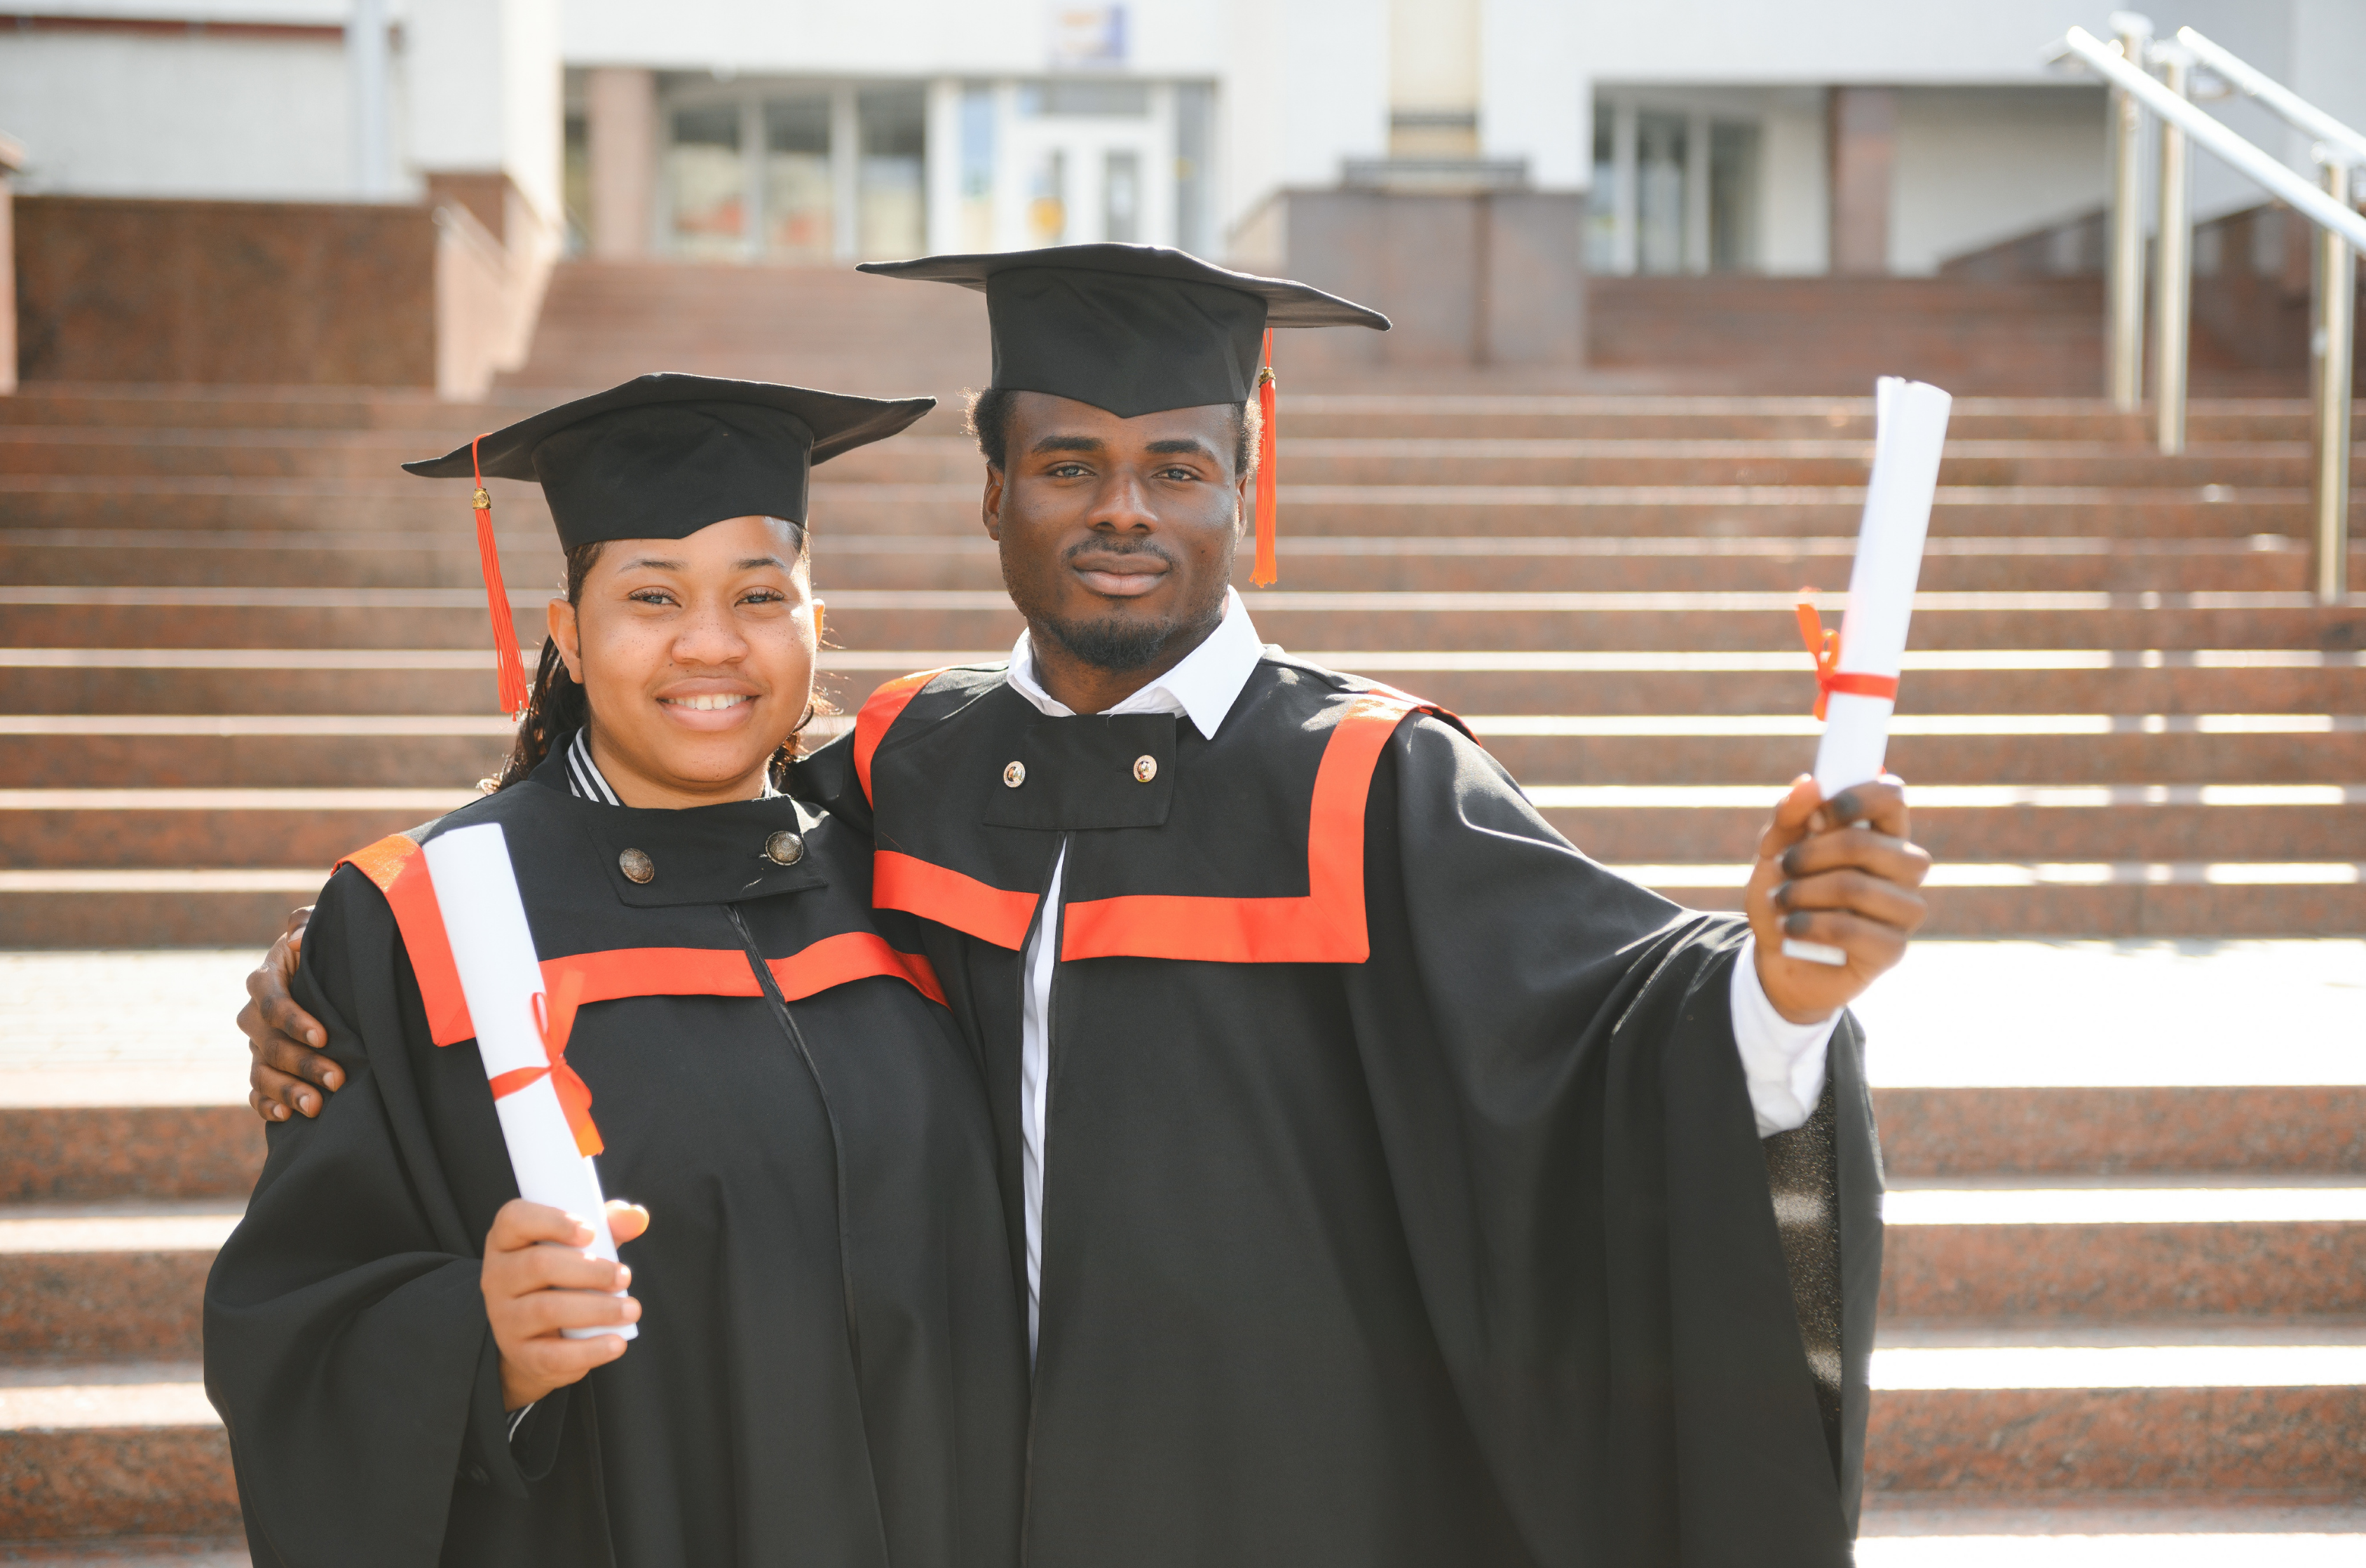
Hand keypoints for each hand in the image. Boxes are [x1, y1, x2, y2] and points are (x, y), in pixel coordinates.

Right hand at [240, 906, 338, 1121]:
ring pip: (260, 1072)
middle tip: (336, 1079)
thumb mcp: (321, 930)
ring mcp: (256, 1045)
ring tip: (316, 1107)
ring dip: (287, 1091)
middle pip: (268, 1044)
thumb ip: (307, 924)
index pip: (271, 1002)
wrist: (326, 975)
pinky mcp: (262, 1068)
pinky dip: (267, 1105)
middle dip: (302, 1064)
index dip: (294, 1021)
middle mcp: (254, 1015)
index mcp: (266, 979)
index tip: (324, 1036)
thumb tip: (298, 938)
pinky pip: (255, 1092)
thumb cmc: (325, 950)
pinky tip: (287, 1116)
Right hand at [481, 1198, 649, 1411]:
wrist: (540, 1336)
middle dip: (589, 1270)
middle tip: (625, 1276)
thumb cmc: (564, 1277)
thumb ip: (609, 1226)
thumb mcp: (581, 1247)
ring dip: (597, 1309)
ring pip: (547, 1310)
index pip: (514, 1219)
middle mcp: (496, 1277)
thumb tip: (636, 1216)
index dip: (553, 1221)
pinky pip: (553, 1354)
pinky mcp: (520, 1354)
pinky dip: (589, 1350)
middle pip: (538, 1264)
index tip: (591, 1232)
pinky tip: (617, 1343)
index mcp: (507, 1240)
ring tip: (631, 1309)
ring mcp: (504, 1317)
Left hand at [1745, 775, 1930, 1023]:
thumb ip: (1789, 817)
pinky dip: (1809, 926)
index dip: (1855, 798)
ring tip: (1783, 902)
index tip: (1815, 815)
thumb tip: (1810, 782)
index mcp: (1881, 835)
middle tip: (1785, 867)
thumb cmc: (1785, 898)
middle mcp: (1903, 869)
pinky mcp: (1893, 950)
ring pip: (1856, 887)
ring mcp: (1903, 910)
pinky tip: (1792, 928)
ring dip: (1804, 893)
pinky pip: (1852, 930)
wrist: (1776, 960)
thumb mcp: (1774, 853)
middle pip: (1866, 844)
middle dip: (1810, 854)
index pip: (1892, 798)